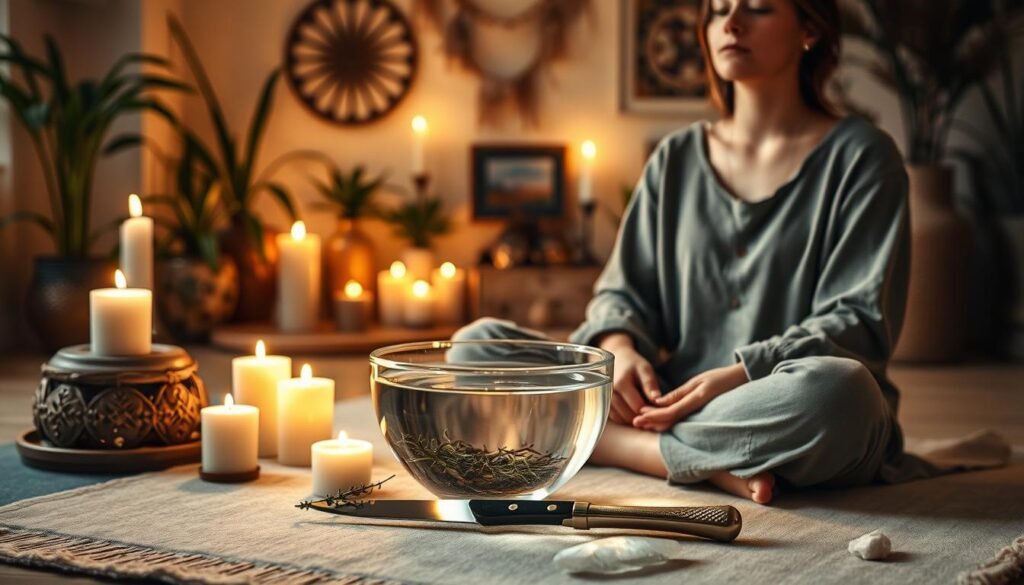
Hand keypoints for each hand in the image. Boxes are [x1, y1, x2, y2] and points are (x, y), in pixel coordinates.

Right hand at [598, 333, 660, 425]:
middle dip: (642, 416)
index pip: (637, 407)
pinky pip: (615, 418)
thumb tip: (657, 400)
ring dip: (633, 419)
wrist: (616, 359)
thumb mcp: (644, 369)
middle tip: (652, 411)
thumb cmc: (633, 364)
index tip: (657, 408)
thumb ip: (650, 384)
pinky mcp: (602, 403)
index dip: (650, 410)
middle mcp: (608, 393)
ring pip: (621, 419)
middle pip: (628, 415)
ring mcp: (603, 399)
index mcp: (621, 383)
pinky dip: (625, 418)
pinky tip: (633, 411)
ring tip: (643, 410)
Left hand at [633, 363, 748, 431]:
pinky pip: (681, 418)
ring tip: (642, 422)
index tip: (639, 416)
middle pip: (670, 420)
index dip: (654, 416)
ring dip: (658, 422)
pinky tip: (657, 419)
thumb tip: (658, 402)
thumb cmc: (722, 378)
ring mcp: (699, 413)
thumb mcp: (699, 381)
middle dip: (652, 422)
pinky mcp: (699, 413)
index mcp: (697, 400)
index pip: (671, 412)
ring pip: (675, 422)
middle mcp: (697, 409)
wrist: (743, 381)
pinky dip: (667, 419)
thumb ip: (679, 393)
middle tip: (634, 423)